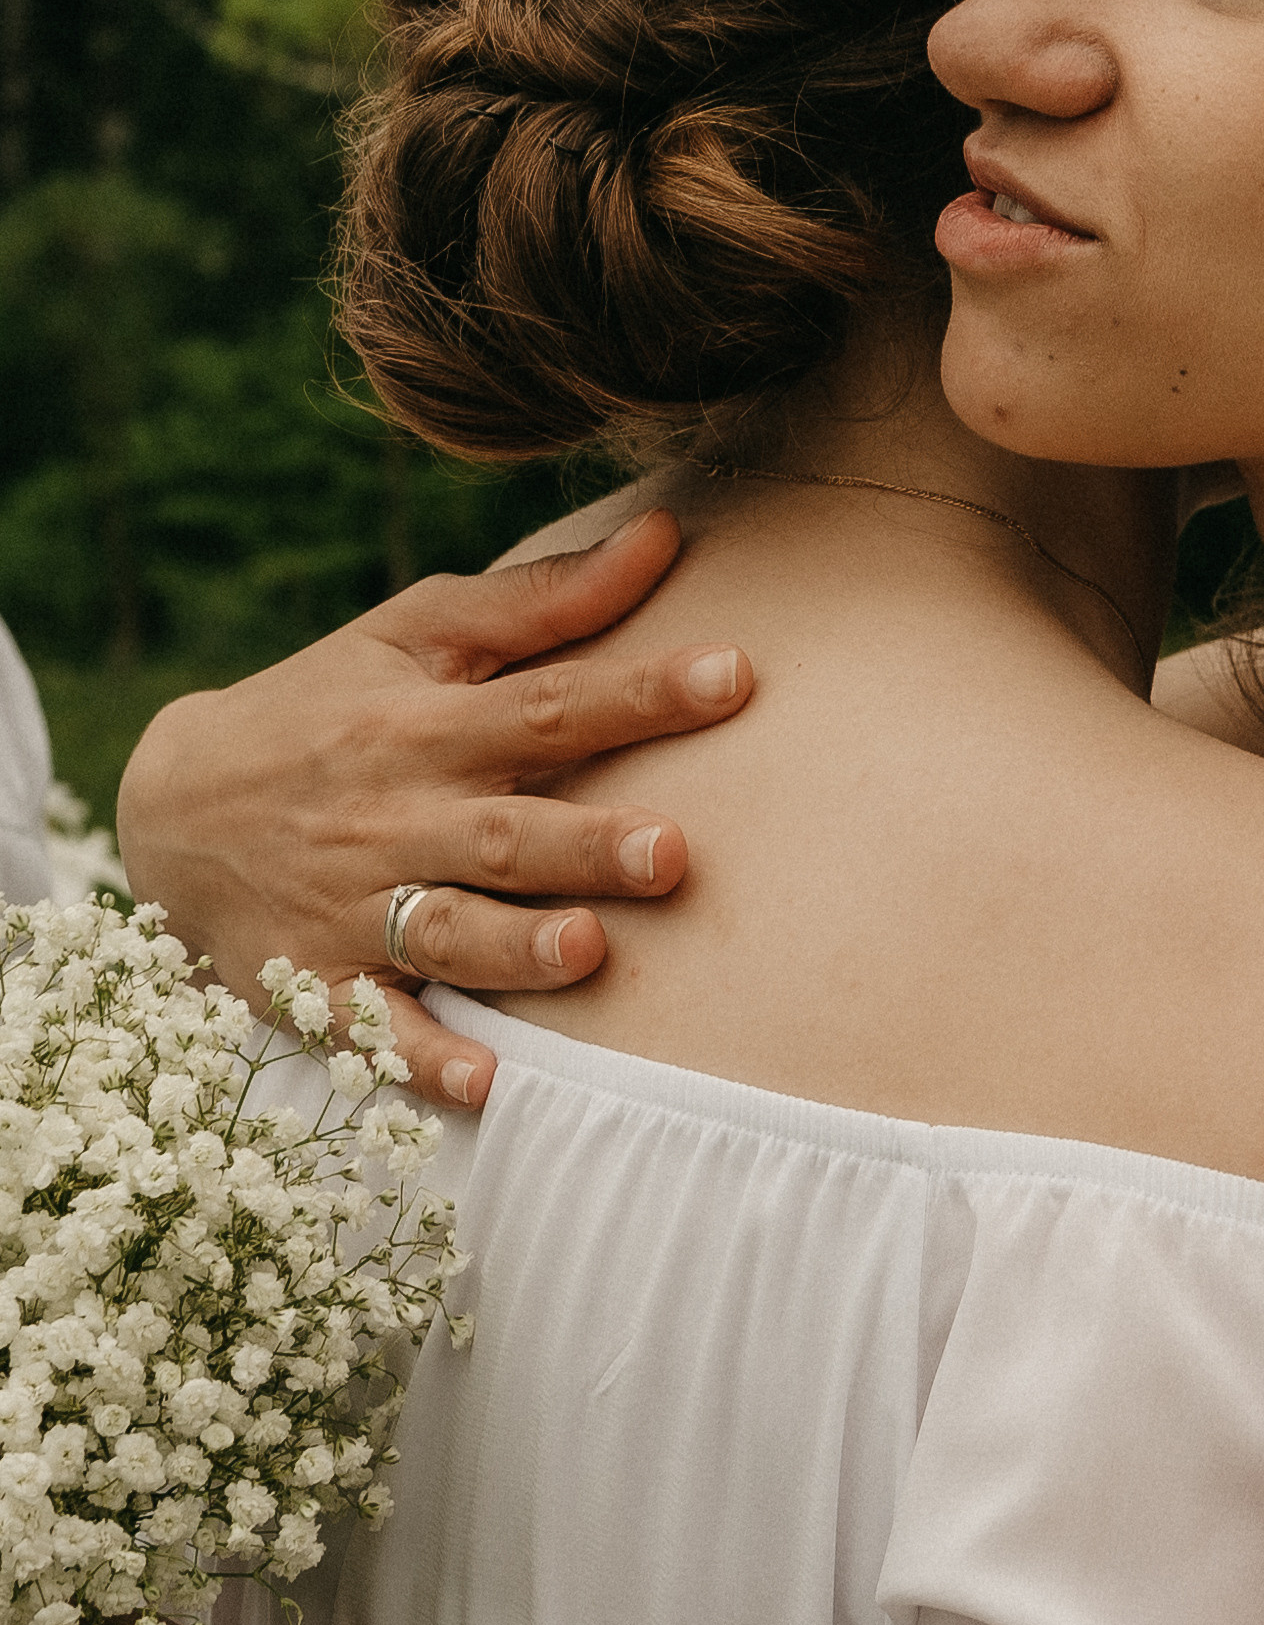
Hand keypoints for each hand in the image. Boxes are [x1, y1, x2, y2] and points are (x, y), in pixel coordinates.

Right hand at [115, 510, 753, 1107]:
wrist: (166, 807)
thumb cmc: (324, 708)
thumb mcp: (412, 636)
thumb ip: (541, 600)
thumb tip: (664, 538)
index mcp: (425, 729)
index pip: (548, 706)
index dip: (640, 693)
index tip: (735, 676)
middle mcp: (394, 819)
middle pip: (503, 834)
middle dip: (586, 845)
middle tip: (674, 851)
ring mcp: (354, 910)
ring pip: (447, 933)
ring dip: (517, 948)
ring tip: (588, 949)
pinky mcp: (318, 987)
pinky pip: (376, 1033)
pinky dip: (427, 1063)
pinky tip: (488, 1086)